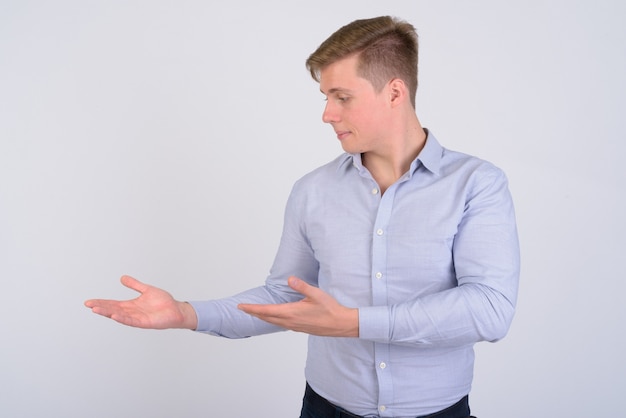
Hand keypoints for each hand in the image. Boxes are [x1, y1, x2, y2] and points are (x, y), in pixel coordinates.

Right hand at [84, 275, 197, 329]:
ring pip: (119, 315)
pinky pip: (130, 321)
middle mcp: (131, 312)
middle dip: (100, 307)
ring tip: (96, 309)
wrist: (176, 310)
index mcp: (130, 305)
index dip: (101, 302)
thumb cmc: (163, 302)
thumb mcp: (146, 290)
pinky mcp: (144, 322)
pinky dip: (122, 318)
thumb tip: (122, 278)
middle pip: (112, 309)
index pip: (112, 304)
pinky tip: (114, 315)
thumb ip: (134, 285)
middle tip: (89, 305)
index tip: (89, 302)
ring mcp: (136, 318)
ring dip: (107, 313)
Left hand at [237, 276, 358, 336]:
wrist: (340, 324)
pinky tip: (273, 317)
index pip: (266, 311)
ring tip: (253, 312)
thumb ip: (302, 286)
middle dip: (253, 313)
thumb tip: (290, 279)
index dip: (252, 308)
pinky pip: (280, 324)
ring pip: (273, 322)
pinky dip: (272, 320)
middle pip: (266, 317)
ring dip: (262, 317)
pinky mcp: (299, 328)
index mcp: (291, 312)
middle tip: (242, 308)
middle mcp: (290, 321)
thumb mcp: (316, 294)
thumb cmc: (330, 309)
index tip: (241, 306)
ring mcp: (294, 326)